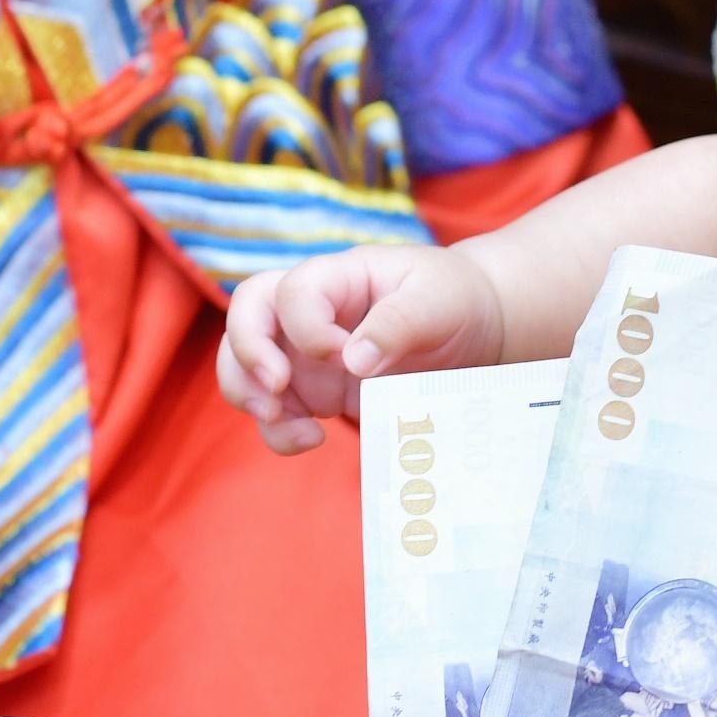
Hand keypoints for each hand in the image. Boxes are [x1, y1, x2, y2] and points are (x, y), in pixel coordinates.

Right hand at [217, 244, 507, 451]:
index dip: (305, 327)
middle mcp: (310, 312)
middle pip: (245, 315)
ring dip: (249, 396)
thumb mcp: (439, 301)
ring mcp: (305, 353)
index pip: (292, 291)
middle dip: (246, 352)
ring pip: (244, 366)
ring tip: (287, 424)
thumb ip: (399, 323)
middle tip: (275, 388)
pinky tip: (312, 440)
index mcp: (338, 277)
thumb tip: (354, 361)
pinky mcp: (314, 392)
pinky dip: (279, 430)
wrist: (472, 330)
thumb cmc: (453, 300)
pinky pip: (275, 412)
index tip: (343, 355)